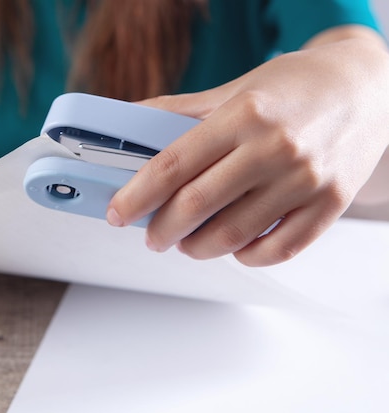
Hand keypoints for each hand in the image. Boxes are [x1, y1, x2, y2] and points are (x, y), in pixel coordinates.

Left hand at [107, 31, 388, 265]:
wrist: (366, 87)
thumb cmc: (293, 88)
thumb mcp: (234, 90)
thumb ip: (178, 111)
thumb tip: (126, 123)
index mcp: (243, 115)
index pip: (173, 164)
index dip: (137, 195)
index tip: (117, 213)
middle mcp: (275, 148)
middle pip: (198, 205)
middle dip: (162, 229)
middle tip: (151, 236)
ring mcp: (306, 180)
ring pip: (234, 235)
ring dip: (198, 248)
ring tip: (187, 243)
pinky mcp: (330, 205)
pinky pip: (279, 249)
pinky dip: (246, 256)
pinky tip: (233, 247)